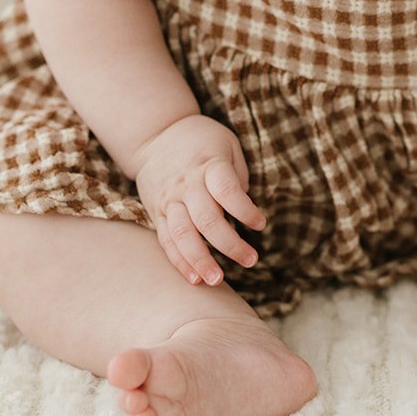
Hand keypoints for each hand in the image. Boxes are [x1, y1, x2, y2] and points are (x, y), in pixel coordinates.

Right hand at [133, 114, 265, 286]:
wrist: (155, 135)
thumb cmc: (202, 140)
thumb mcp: (227, 144)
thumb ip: (236, 175)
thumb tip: (244, 208)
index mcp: (207, 165)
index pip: (227, 190)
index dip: (245, 210)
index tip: (261, 223)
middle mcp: (186, 184)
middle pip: (206, 219)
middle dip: (229, 244)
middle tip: (251, 260)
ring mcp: (169, 200)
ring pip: (182, 235)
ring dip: (200, 260)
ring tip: (218, 280)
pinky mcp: (157, 213)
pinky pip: (167, 241)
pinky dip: (180, 262)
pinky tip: (195, 279)